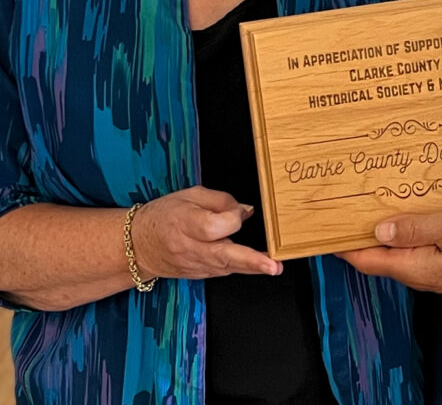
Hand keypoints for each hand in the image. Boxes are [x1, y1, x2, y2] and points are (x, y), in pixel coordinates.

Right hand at [131, 186, 280, 280]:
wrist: (138, 245)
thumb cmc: (164, 215)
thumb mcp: (190, 195)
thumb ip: (220, 200)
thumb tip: (245, 210)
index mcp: (185, 223)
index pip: (215, 226)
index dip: (233, 217)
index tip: (240, 211)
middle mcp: (189, 248)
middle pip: (223, 255)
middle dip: (251, 261)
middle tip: (273, 265)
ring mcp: (193, 265)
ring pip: (226, 267)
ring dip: (251, 268)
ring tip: (273, 267)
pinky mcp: (198, 275)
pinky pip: (222, 271)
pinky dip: (240, 268)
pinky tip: (256, 266)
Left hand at [339, 206, 441, 300]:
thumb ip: (418, 227)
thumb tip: (381, 230)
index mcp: (416, 265)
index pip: (366, 259)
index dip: (342, 245)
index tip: (325, 228)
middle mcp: (418, 271)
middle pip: (377, 254)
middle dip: (358, 232)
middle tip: (344, 206)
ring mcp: (431, 269)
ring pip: (396, 249)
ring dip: (381, 229)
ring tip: (368, 202)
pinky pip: (414, 246)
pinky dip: (403, 230)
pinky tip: (405, 211)